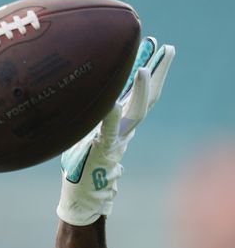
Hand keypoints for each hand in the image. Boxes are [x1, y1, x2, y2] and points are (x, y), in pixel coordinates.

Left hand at [57, 37, 175, 225]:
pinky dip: (110, 115)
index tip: (153, 50)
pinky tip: (111, 101)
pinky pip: (108, 129)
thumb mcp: (83, 136)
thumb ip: (89, 120)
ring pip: (137, 112)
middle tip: (168, 48)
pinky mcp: (103, 150)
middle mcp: (123, 130)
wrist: (81, 199)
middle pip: (148, 98)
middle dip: (159, 72)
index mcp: (120, 126)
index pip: (139, 96)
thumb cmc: (79, 168)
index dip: (148, 74)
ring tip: (145, 68)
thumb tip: (83, 99)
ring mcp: (116, 140)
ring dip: (142, 90)